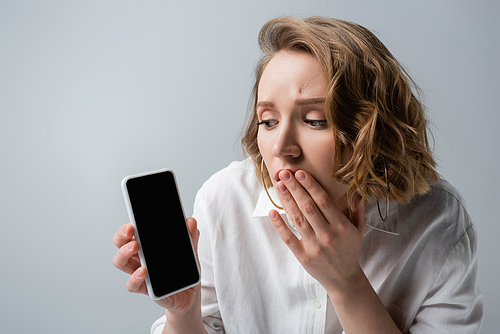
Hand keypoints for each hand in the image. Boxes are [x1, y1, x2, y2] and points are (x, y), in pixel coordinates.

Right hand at [112, 218, 201, 313]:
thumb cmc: (183, 270)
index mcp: (147, 246)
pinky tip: (142, 272)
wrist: (189, 293)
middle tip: (130, 230)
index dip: (126, 227)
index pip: (130, 233)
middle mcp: (139, 258)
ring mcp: (141, 273)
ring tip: (134, 247)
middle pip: (121, 245)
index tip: (132, 223)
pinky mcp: (146, 288)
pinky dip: (134, 278)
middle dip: (121, 236)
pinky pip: (133, 285)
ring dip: (124, 253)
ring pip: (121, 263)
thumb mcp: (190, 250)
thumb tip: (191, 222)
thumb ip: (191, 236)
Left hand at [270, 170, 365, 292]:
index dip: (311, 186)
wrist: (344, 278)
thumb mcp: (359, 229)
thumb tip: (357, 191)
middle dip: (295, 189)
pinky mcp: (303, 256)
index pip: (324, 201)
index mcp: (341, 226)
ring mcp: (314, 246)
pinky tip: (272, 212)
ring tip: (279, 185)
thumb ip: (358, 210)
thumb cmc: (349, 249)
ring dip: (287, 201)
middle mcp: (328, 235)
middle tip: (284, 173)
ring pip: (297, 220)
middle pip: (308, 207)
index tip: (301, 173)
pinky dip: (279, 225)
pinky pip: (288, 238)